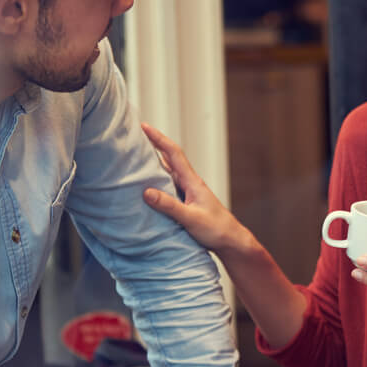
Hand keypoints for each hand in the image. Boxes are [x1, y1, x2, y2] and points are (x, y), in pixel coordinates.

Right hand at [141, 123, 258, 257]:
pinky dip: (157, 180)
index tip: (144, 126)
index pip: (173, 154)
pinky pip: (168, 186)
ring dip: (153, 163)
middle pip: (169, 159)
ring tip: (135, 157)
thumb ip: (169, 206)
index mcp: (192, 182)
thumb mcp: (191, 218)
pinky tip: (148, 184)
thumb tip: (146, 192)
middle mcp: (190, 183)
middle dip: (153, 146)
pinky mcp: (187, 202)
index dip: (158, 138)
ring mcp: (188, 192)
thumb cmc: (216, 229)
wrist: (231, 240)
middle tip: (134, 137)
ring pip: (168, 172)